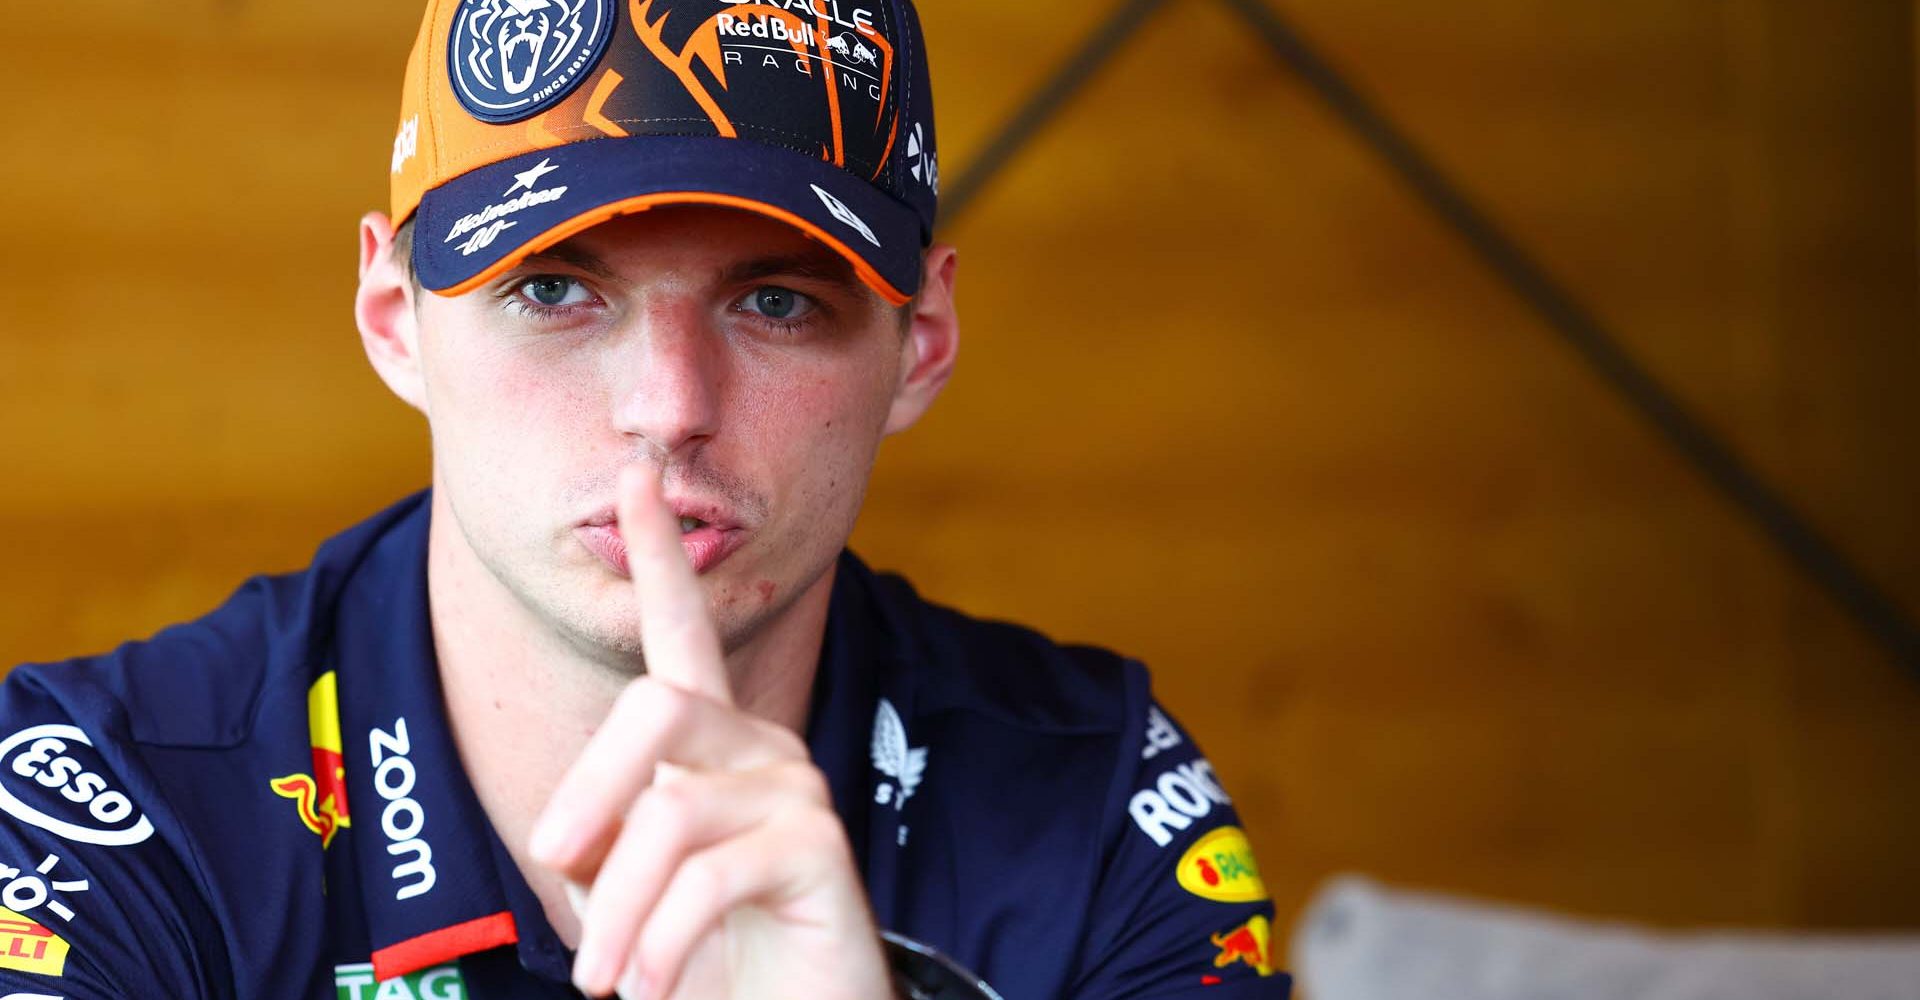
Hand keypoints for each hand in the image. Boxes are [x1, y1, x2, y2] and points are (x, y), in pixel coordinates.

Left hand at [529, 465, 892, 998]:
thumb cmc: (704, 957)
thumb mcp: (628, 892)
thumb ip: (603, 840)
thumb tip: (572, 839)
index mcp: (709, 744)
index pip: (684, 630)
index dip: (660, 553)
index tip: (637, 474)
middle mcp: (759, 746)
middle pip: (656, 709)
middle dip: (590, 791)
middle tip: (554, 867)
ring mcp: (796, 790)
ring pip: (670, 812)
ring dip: (618, 911)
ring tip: (606, 982)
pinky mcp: (823, 848)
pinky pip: (711, 873)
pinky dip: (661, 941)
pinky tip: (651, 988)